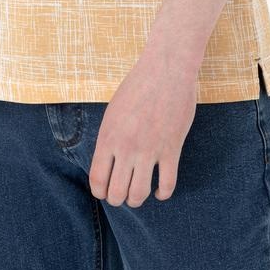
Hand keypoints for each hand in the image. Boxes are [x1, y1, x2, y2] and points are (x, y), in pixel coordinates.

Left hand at [89, 51, 197, 207]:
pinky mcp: (172, 149)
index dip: (100, 192)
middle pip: (117, 193)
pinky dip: (163, 194)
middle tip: (122, 194)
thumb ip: (110, 138)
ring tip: (139, 195)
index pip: (97, 180)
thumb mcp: (113, 111)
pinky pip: (167, 184)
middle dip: (118, 199)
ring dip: (138, 200)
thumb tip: (109, 162)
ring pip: (140, 194)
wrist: (166, 69)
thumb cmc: (138, 85)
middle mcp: (126, 148)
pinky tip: (160, 191)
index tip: (105, 192)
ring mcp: (149, 150)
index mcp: (108, 137)